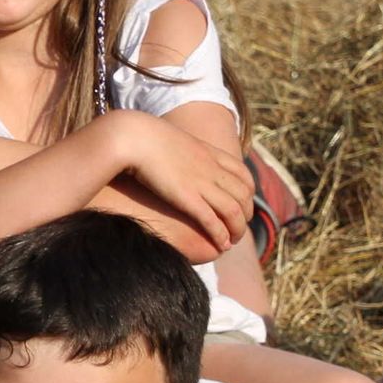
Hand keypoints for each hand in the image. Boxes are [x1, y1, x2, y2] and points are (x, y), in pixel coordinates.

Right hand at [110, 113, 253, 255]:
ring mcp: (202, 183)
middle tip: (239, 227)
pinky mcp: (188, 198)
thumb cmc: (143, 137)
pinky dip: (221, 235)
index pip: (243, 175)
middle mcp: (212, 169)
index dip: (248, 193)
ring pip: (234, 211)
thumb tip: (175, 154)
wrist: (134, 137)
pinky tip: (222, 245)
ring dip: (237, 229)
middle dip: (246, 214)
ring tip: (233, 241)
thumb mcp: (173, 139)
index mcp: (210, 153)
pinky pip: (213, 220)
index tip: (242, 204)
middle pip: (244, 195)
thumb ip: (181, 149)